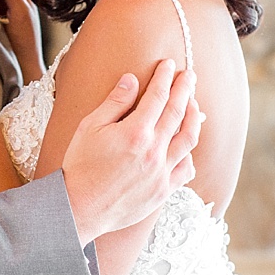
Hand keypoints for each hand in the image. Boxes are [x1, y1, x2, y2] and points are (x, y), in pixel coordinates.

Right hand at [60, 57, 202, 241]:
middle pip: (177, 112)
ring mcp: (162, 172)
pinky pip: (186, 169)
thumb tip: (132, 80)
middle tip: (190, 76)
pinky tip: (187, 145)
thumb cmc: (80, 166)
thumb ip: (114, 103)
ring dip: (194, 118)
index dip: (165, 78)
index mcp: (135, 133)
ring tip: (194, 104)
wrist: (79, 208)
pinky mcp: (163, 190)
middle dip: (185, 90)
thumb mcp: (89, 128)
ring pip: (189, 139)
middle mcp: (154, 151)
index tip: (170, 65)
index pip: (157, 96)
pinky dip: (190, 154)